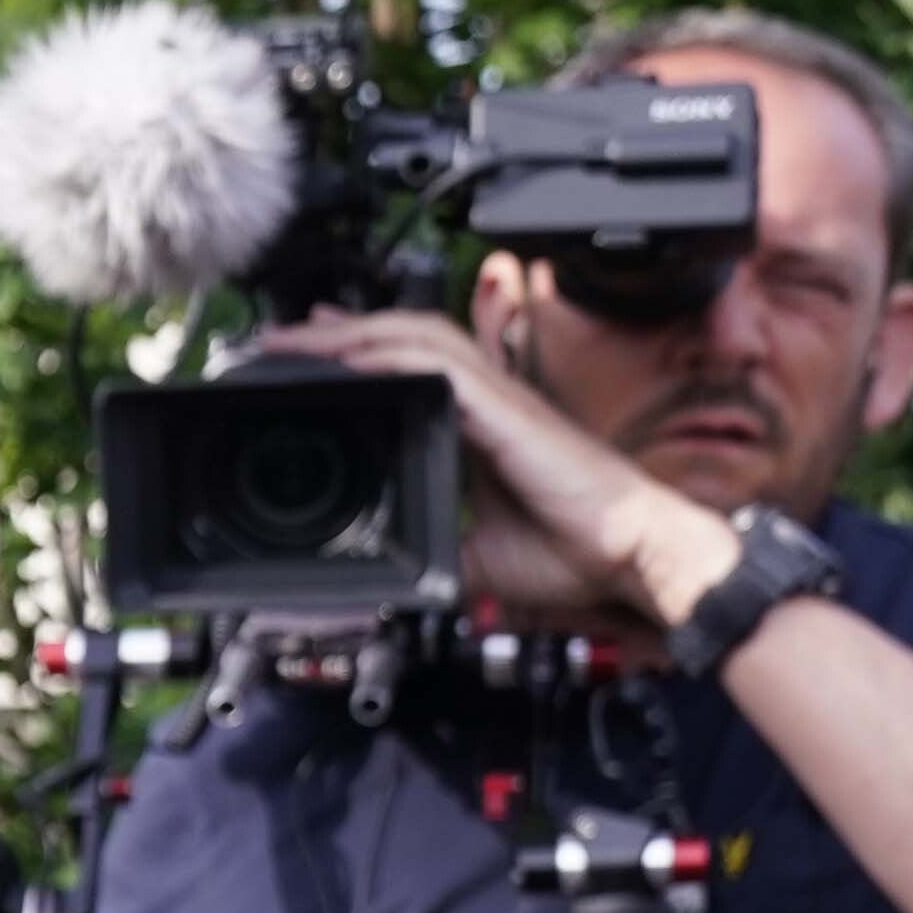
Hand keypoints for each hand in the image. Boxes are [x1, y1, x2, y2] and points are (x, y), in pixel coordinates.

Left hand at [273, 309, 741, 633]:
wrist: (630, 558)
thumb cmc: (577, 554)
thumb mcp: (480, 558)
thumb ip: (439, 552)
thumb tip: (400, 579)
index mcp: (479, 426)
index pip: (411, 369)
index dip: (360, 352)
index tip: (309, 354)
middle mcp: (488, 401)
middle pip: (406, 340)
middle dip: (340, 332)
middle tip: (281, 337)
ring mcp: (500, 400)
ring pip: (419, 338)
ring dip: (355, 333)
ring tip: (299, 339)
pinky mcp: (509, 411)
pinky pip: (444, 368)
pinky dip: (395, 357)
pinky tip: (351, 358)